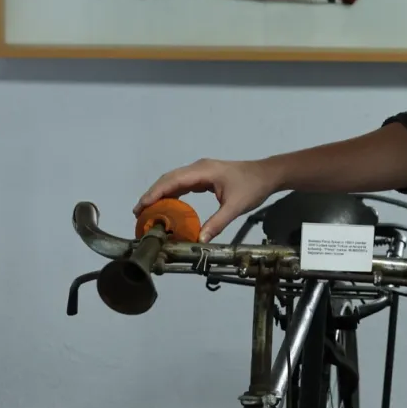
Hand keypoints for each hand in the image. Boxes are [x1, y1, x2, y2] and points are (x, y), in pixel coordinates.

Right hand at [135, 158, 280, 241]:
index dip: (155, 193)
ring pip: (175, 181)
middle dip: (153, 194)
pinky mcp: (205, 177)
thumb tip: (199, 239)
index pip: (172, 180)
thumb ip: (217, 223)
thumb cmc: (252, 187)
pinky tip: (168, 207)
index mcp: (203, 171)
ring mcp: (201, 171)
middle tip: (139, 213)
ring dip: (161, 194)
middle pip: (169, 179)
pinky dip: (173, 194)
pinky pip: (184, 184)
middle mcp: (198, 168)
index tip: (142, 206)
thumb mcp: (234, 207)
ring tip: (148, 211)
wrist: (268, 175)